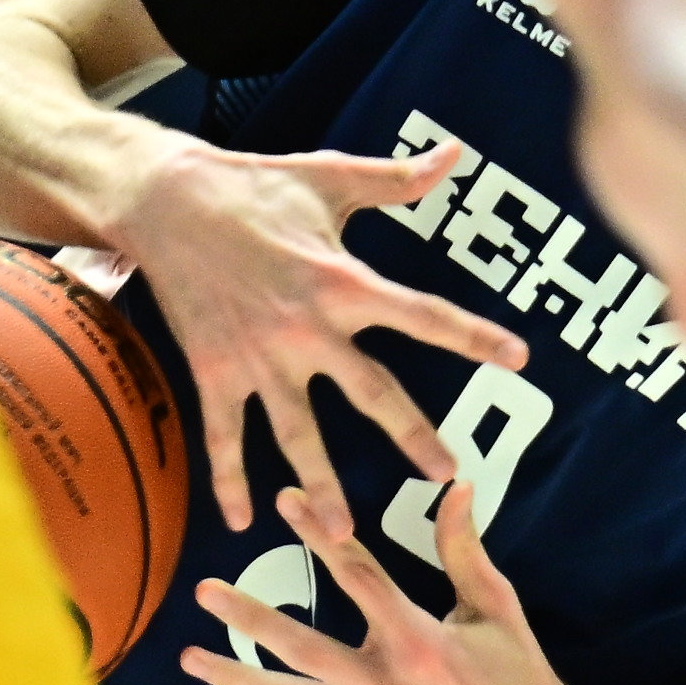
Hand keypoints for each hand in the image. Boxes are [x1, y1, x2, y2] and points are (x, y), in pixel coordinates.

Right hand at [108, 137, 530, 533]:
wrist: (166, 200)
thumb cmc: (255, 185)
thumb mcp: (330, 176)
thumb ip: (397, 178)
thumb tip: (455, 153)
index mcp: (344, 281)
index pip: (424, 314)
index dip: (474, 336)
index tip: (519, 358)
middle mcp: (306, 328)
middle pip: (370, 390)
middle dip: (411, 434)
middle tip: (447, 472)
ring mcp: (258, 357)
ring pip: (297, 432)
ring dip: (319, 484)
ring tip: (342, 530)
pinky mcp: (215, 372)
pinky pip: (224, 435)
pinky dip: (229, 479)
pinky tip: (242, 520)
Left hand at [185, 480, 612, 684]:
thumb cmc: (521, 680)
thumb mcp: (498, 609)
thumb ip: (464, 550)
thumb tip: (456, 487)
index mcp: (419, 640)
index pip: (356, 575)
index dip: (318, 532)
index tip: (285, 500)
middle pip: (301, 646)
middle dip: (248, 618)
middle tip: (205, 591)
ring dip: (236, 678)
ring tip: (189, 659)